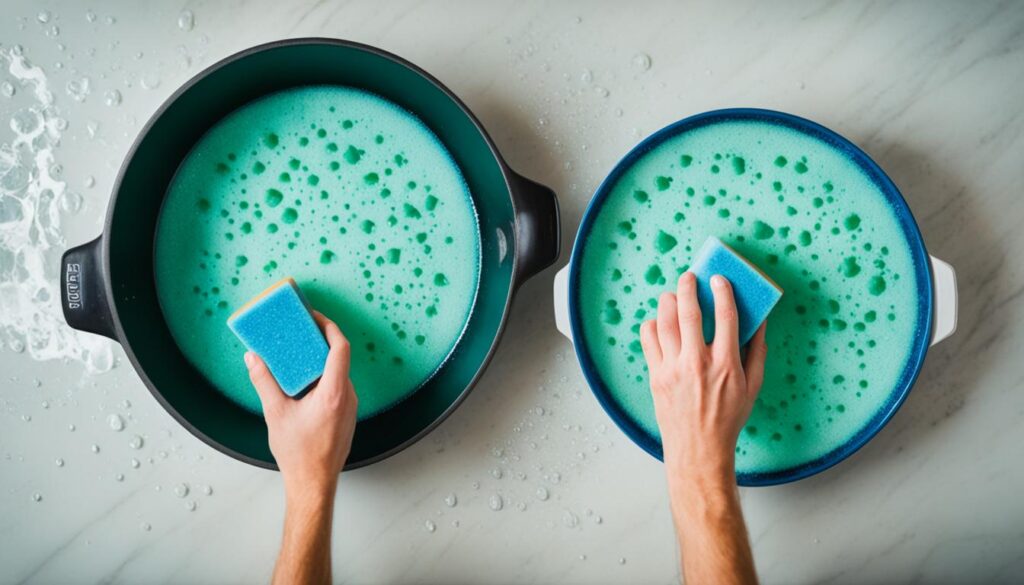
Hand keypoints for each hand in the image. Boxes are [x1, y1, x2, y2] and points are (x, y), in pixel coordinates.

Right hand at [244, 311, 357, 496]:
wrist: (314, 484)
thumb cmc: (298, 453)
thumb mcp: (275, 413)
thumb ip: (264, 381)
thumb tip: (253, 358)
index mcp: (334, 393)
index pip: (340, 348)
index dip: (329, 327)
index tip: (315, 316)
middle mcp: (348, 397)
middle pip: (340, 358)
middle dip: (320, 341)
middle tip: (301, 330)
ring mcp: (350, 407)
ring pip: (339, 374)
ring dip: (320, 361)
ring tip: (298, 353)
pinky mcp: (347, 416)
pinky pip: (338, 387)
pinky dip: (323, 377)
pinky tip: (304, 380)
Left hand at [640, 272, 767, 488]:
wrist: (698, 449)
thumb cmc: (728, 418)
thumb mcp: (753, 388)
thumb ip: (758, 353)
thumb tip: (761, 322)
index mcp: (726, 365)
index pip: (726, 317)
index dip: (723, 292)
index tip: (720, 279)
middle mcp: (698, 363)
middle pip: (689, 313)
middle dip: (688, 287)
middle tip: (690, 276)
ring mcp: (673, 369)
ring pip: (664, 322)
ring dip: (668, 301)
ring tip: (673, 294)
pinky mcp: (656, 376)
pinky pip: (648, 340)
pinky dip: (652, 324)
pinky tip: (659, 321)